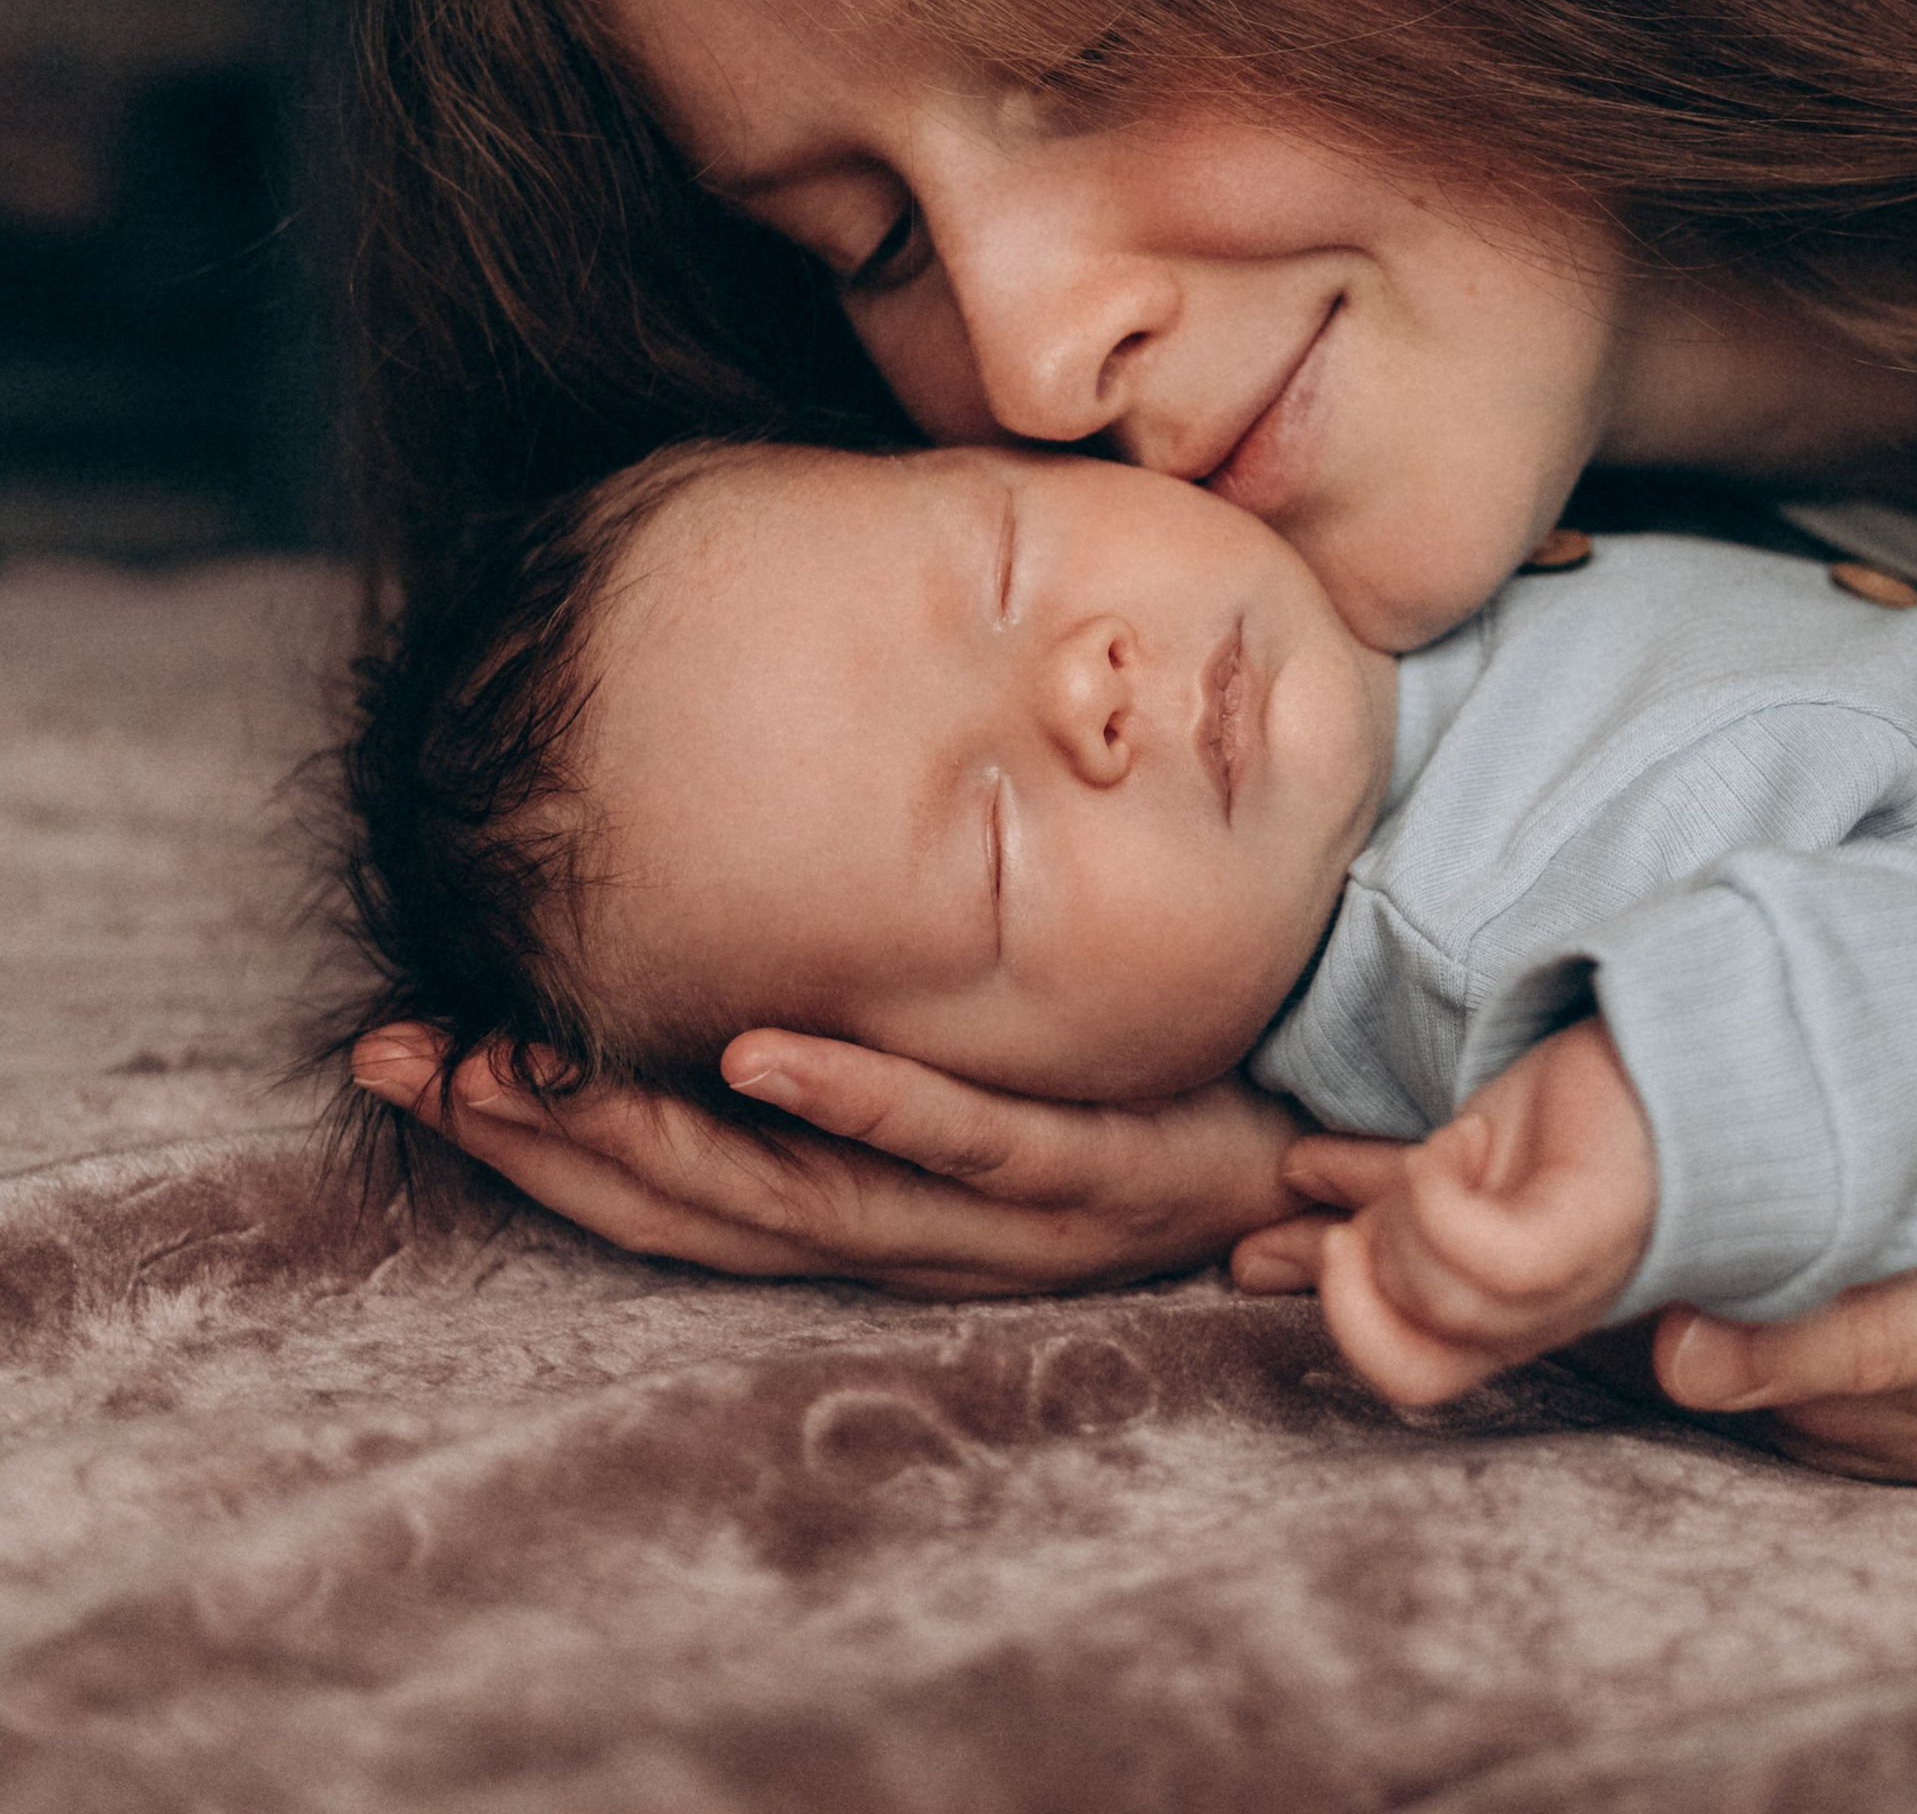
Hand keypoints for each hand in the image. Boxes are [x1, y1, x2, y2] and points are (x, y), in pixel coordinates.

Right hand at [350, 1024, 1305, 1293]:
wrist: (1307, 1156)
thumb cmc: (1118, 1098)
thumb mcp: (957, 1052)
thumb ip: (852, 995)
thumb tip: (733, 887)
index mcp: (854, 1207)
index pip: (660, 1188)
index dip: (528, 1132)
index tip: (409, 1050)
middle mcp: (894, 1229)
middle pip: (682, 1206)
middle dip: (535, 1136)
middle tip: (411, 1059)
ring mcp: (980, 1210)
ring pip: (783, 1191)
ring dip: (646, 1131)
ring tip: (528, 1062)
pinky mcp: (1078, 1171)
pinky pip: (951, 1136)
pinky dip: (852, 1095)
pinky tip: (762, 1048)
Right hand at [1239, 1019, 1656, 1407]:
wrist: (1692, 1030)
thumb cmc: (1588, 1095)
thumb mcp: (1459, 1153)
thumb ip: (1385, 1193)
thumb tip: (1287, 1216)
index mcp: (1518, 1300)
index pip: (1420, 1362)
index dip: (1344, 1322)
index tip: (1266, 1256)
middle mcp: (1550, 1306)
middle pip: (1421, 1364)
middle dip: (1345, 1302)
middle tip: (1300, 1238)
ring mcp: (1580, 1271)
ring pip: (1450, 1310)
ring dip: (1395, 1236)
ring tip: (1399, 1169)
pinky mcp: (1600, 1222)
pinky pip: (1498, 1262)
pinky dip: (1443, 1211)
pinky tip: (1445, 1154)